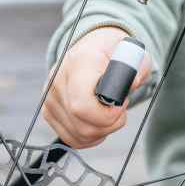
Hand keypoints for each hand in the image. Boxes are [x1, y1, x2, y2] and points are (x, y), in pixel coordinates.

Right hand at [42, 27, 152, 148]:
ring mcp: (50, 96)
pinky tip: (99, 120)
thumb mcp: (132, 54)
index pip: (82, 105)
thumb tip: (132, 83)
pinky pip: (71, 138)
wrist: (94, 47)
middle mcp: (58, 79)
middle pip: (83, 126)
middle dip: (110, 124)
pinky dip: (90, 136)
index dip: (107, 115)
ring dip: (102, 131)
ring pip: (78, 136)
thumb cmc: (116, 52)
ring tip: (110, 111)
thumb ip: (137, 68)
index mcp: (80, 61)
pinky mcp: (48, 110)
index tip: (122, 104)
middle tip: (120, 108)